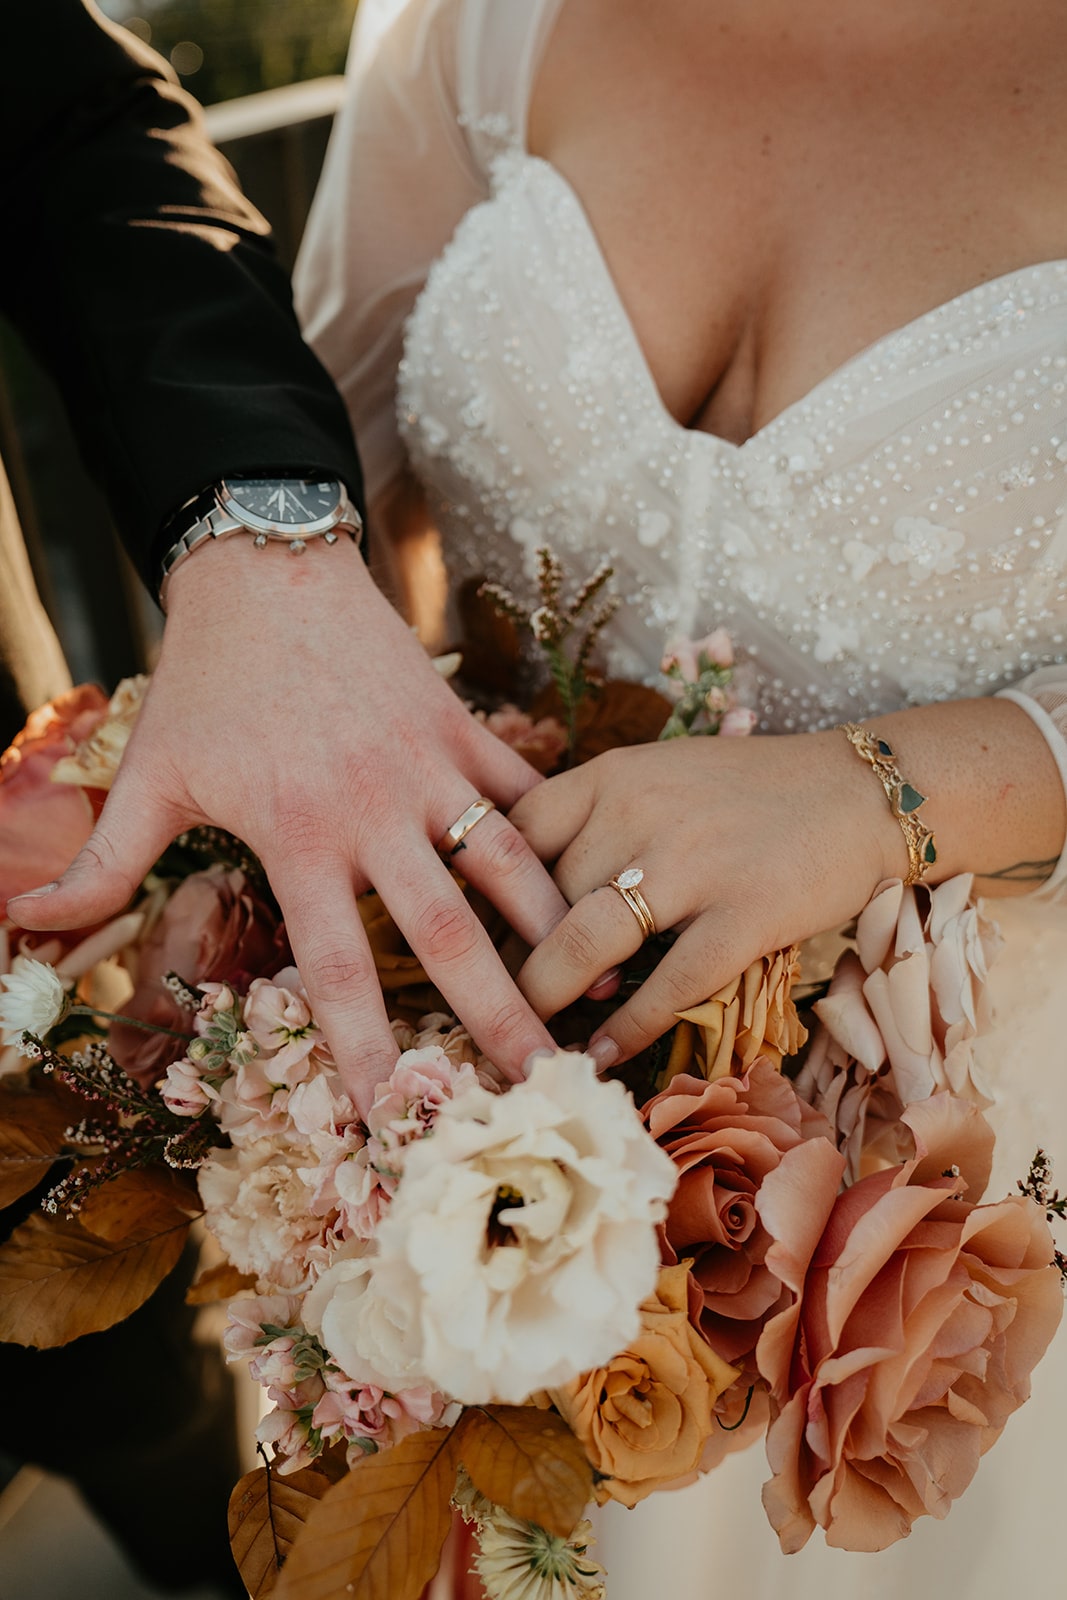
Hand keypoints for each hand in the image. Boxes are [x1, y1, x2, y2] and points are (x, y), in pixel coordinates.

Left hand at [7, 538, 565, 1113]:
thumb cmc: (205, 680)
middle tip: (540, 1079)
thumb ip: (102, 864)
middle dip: (498, 1010)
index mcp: (298, 836)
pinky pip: (523, 786)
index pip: (340, 965)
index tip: (396, 1111)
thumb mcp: (148, 774)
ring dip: (557, 927)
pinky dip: (560, 830)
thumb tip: (19, 923)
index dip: (367, 1046)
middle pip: (448, 931)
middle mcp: (374, 811)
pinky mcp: (458, 725)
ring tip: (601, 986)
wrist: (264, 569)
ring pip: (508, 859)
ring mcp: (427, 766)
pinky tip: (602, 875)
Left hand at [508, 730, 904, 1070]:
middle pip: (540, 897)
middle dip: (510, 960)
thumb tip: (521, 894)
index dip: (483, 893)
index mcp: (613, 775)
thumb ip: (596, 820)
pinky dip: (627, 1028)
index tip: (469, 936)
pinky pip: (669, 985)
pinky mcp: (746, 916)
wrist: (861, 790)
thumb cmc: (750, 791)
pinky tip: (602, 1053)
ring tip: (529, 1033)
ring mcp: (695, 865)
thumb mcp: (659, 776)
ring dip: (549, 998)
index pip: (513, 832)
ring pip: (586, 944)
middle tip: (486, 1004)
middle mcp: (642, 813)